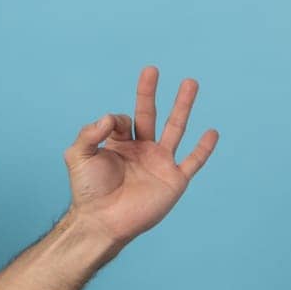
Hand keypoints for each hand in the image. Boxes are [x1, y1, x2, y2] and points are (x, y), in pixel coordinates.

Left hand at [64, 65, 218, 247]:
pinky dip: (204, 148)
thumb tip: (109, 116)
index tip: (110, 128)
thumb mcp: (78, 156)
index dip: (116, 119)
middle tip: (152, 69)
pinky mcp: (174, 180)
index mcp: (118, 144)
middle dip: (150, 92)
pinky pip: (193, 161)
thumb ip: (89, 132)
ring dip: (183, 105)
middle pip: (149, 114)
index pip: (123, 118)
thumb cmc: (88, 191)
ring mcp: (159, 163)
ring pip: (175, 128)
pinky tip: (212, 132)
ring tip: (190, 82)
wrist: (102, 221)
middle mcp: (141, 149)